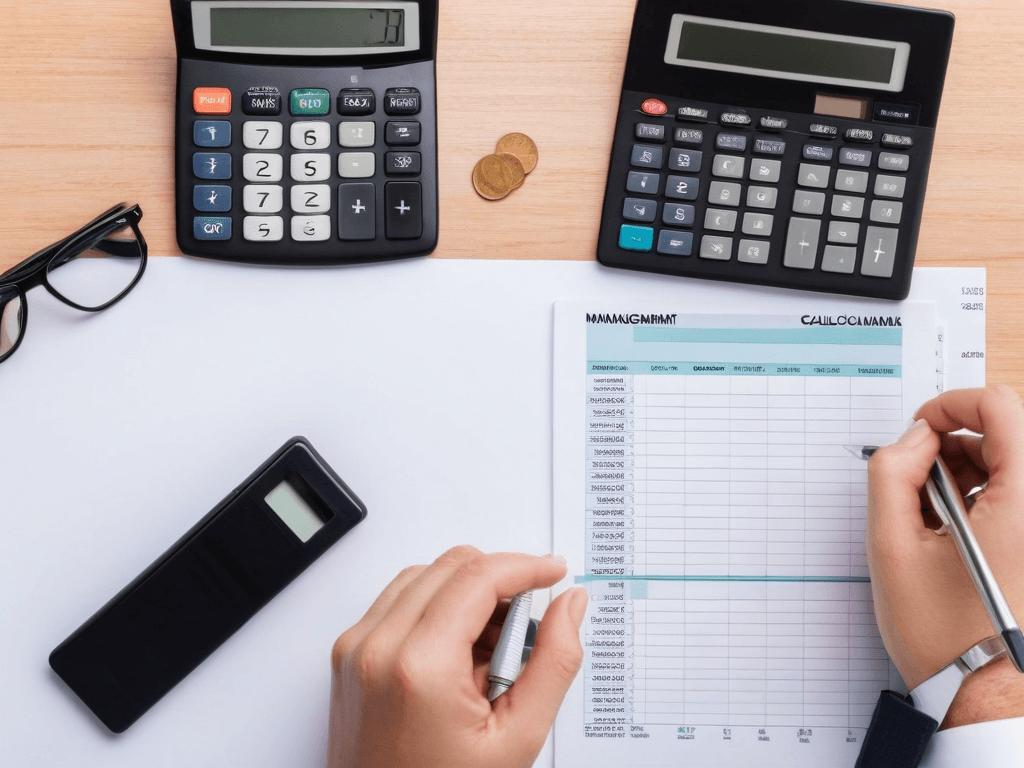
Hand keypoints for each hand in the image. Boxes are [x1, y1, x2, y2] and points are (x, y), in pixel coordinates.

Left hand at [326, 546, 588, 767]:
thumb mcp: (517, 737)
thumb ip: (554, 661)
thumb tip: (570, 606)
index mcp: (420, 666)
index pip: (479, 576)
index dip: (526, 566)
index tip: (553, 572)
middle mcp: (377, 648)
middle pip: (452, 566)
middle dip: (500, 581)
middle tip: (527, 626)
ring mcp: (356, 649)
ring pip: (424, 576)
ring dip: (467, 593)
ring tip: (493, 651)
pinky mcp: (348, 655)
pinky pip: (398, 600)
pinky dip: (435, 608)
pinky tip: (459, 654)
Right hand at [866, 385, 1023, 724]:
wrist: (982, 694)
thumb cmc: (943, 634)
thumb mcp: (892, 545)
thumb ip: (892, 473)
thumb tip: (913, 439)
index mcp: (1022, 503)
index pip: (1000, 407)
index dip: (951, 404)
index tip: (921, 426)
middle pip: (1008, 431)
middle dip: (954, 444)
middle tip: (917, 480)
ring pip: (1012, 461)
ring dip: (967, 471)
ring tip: (932, 517)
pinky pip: (1015, 493)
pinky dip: (983, 496)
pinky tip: (954, 532)